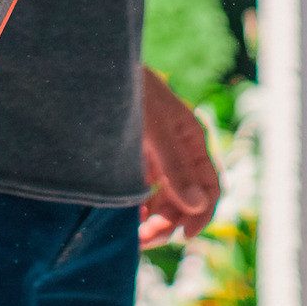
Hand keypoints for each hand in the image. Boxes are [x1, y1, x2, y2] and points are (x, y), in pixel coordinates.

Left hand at [140, 67, 218, 248]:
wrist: (96, 65)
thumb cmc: (127, 89)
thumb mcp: (153, 127)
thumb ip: (174, 166)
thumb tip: (197, 206)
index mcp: (191, 139)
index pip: (210, 186)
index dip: (202, 215)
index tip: (184, 236)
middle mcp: (177, 149)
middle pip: (185, 199)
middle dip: (168, 222)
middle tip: (142, 240)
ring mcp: (156, 153)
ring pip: (164, 198)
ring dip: (153, 220)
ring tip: (132, 237)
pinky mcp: (135, 156)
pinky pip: (144, 190)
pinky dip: (138, 207)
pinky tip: (125, 220)